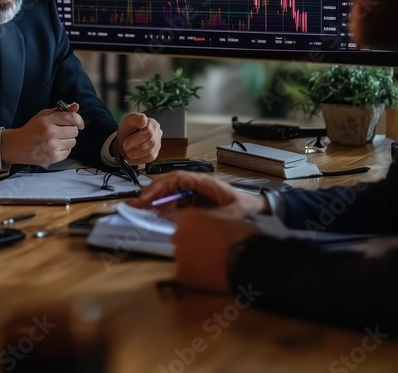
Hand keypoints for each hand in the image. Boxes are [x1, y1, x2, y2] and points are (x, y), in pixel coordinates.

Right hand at [1, 103, 84, 165]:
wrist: (17, 145)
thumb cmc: (31, 129)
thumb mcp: (43, 116)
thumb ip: (61, 111)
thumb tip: (76, 106)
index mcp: (48, 120)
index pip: (72, 118)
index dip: (79, 120)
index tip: (79, 123)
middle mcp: (50, 133)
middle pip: (74, 131)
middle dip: (71, 130)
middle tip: (62, 131)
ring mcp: (52, 146)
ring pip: (73, 142)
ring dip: (68, 140)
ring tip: (57, 139)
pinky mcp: (52, 157)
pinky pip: (68, 152)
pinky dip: (64, 149)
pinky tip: (55, 147)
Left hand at [112, 113, 161, 163]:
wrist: (124, 142)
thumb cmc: (127, 130)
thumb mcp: (127, 121)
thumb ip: (134, 118)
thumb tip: (144, 119)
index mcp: (152, 123)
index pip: (148, 131)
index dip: (136, 138)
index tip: (125, 142)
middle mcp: (157, 133)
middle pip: (150, 142)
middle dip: (135, 146)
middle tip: (125, 146)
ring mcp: (158, 143)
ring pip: (150, 151)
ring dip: (136, 153)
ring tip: (128, 150)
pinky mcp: (155, 153)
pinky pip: (149, 158)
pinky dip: (138, 158)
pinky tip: (133, 154)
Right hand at [126, 171, 268, 218]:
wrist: (260, 209)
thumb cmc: (246, 207)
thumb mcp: (229, 215)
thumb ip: (207, 217)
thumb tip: (182, 219)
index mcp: (205, 182)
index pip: (177, 178)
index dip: (161, 186)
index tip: (148, 196)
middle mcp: (198, 184)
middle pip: (170, 183)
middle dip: (152, 192)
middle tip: (137, 203)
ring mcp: (197, 192)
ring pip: (172, 192)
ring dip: (156, 199)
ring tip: (140, 207)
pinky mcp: (197, 201)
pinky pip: (177, 201)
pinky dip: (165, 206)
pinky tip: (156, 213)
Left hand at [173, 209, 258, 292]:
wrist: (244, 260)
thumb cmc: (239, 234)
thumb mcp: (227, 217)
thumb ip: (212, 218)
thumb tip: (212, 223)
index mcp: (187, 217)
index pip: (184, 219)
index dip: (195, 226)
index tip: (205, 231)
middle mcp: (177, 234)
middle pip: (181, 238)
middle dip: (191, 241)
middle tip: (208, 248)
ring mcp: (178, 255)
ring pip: (183, 256)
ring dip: (192, 258)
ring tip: (210, 264)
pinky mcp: (181, 274)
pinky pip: (185, 273)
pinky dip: (194, 275)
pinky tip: (208, 276)